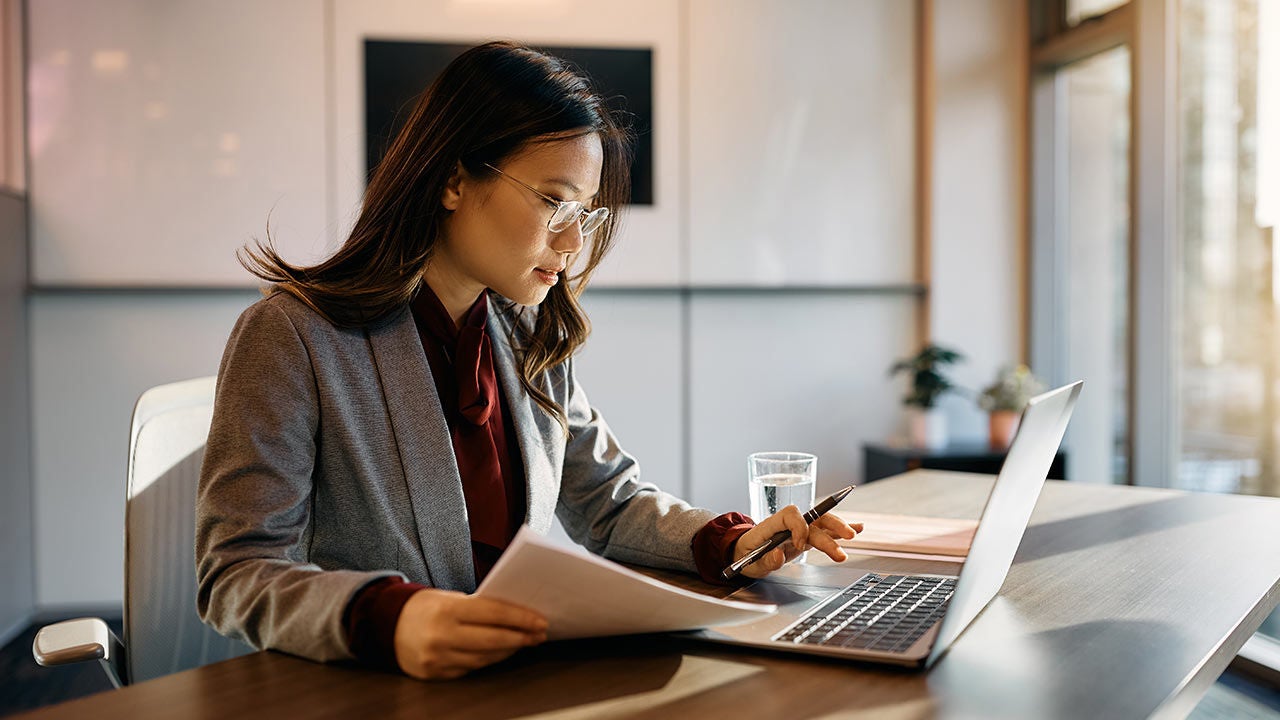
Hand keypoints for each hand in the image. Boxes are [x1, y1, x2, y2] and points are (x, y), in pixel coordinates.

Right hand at [394, 588, 547, 679]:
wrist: (387, 625)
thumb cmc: (425, 607)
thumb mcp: (449, 597)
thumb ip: (478, 607)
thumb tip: (515, 615)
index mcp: (446, 610)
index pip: (494, 613)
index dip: (521, 618)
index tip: (540, 620)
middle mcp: (441, 636)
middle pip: (493, 640)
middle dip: (521, 637)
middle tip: (539, 633)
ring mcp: (438, 658)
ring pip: (485, 658)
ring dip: (509, 650)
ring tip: (524, 641)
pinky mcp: (436, 674)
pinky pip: (471, 668)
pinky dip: (489, 660)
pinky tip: (502, 652)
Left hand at [731, 506, 863, 579]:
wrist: (744, 554)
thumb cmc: (746, 556)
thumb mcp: (750, 564)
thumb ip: (765, 561)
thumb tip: (778, 554)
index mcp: (772, 526)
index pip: (790, 515)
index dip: (798, 527)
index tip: (799, 545)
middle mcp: (788, 525)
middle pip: (812, 518)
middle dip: (830, 528)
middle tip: (844, 541)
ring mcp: (799, 531)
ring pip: (822, 523)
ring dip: (839, 528)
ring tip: (855, 533)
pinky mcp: (806, 539)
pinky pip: (825, 532)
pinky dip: (840, 531)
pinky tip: (857, 528)